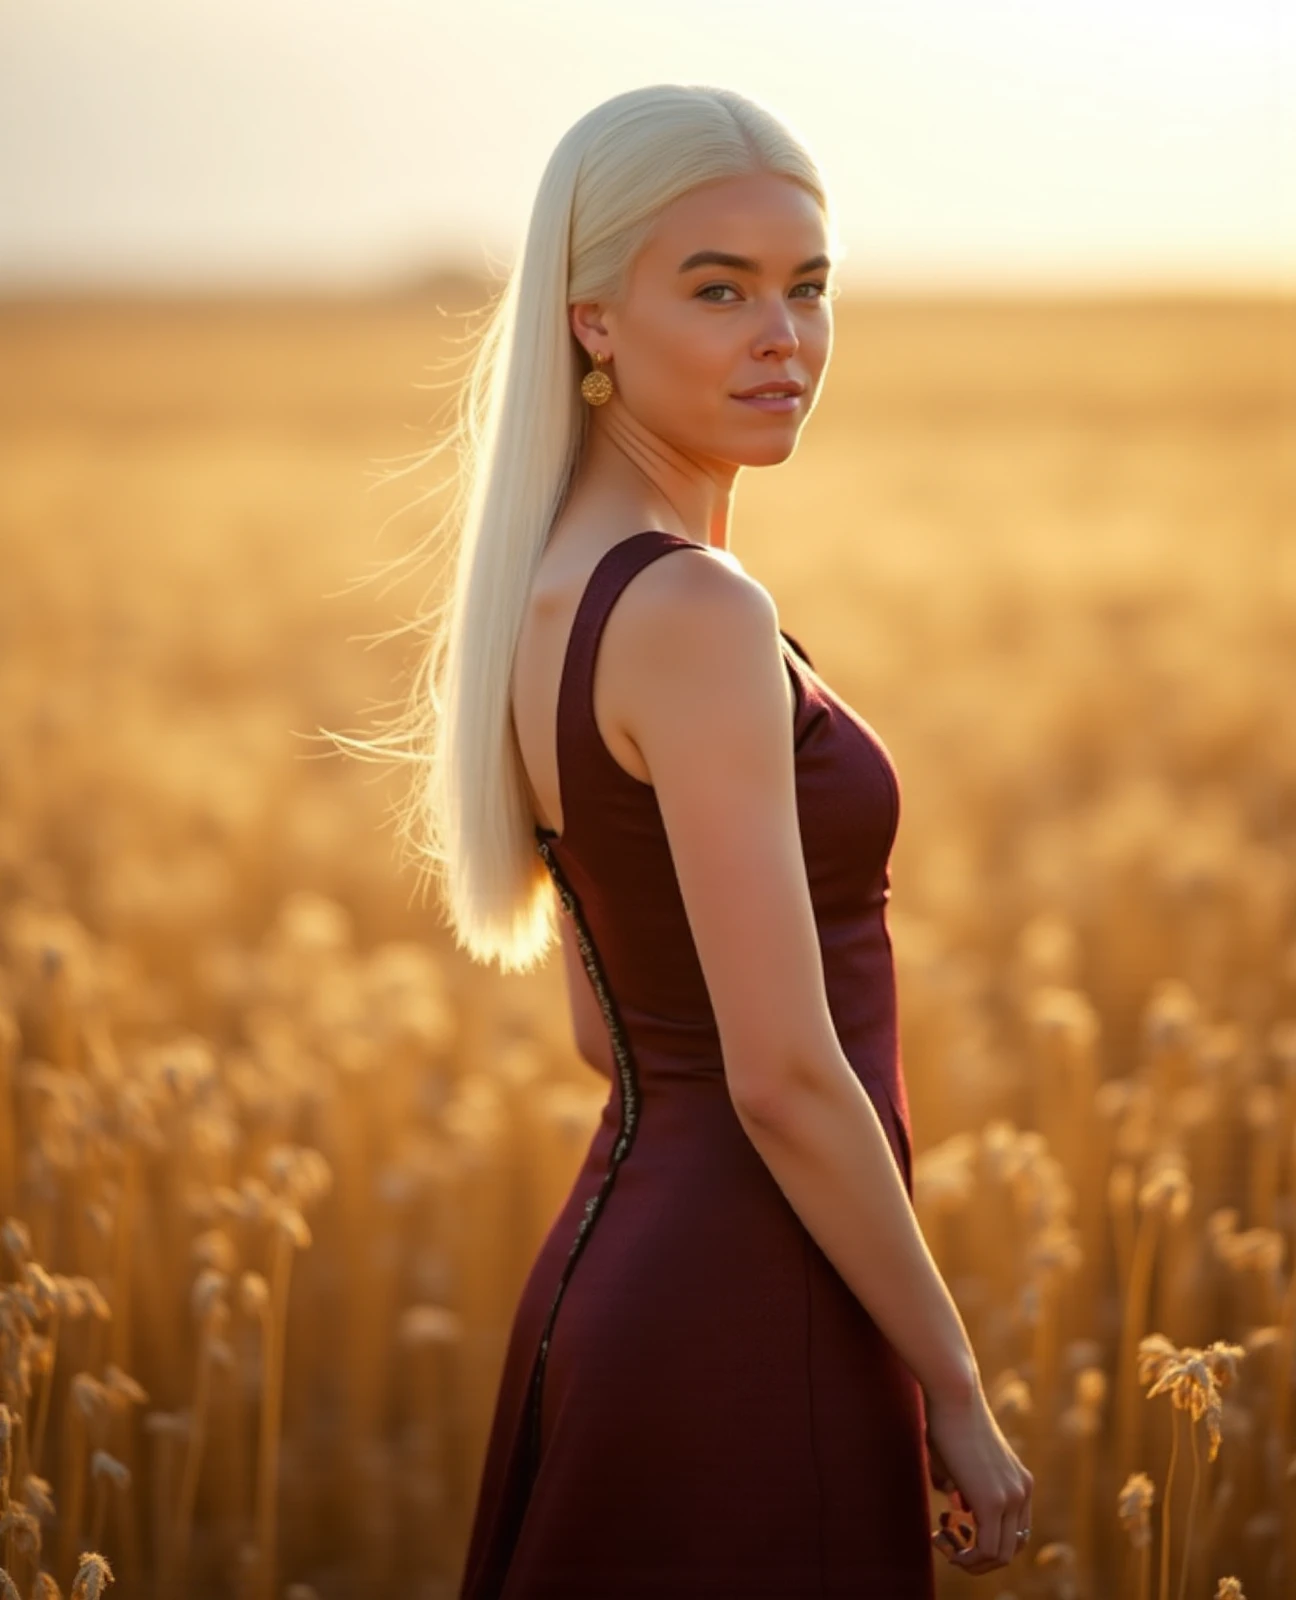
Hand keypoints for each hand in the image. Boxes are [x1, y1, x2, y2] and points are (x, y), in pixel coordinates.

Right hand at [924, 1386, 1033, 1575]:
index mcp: (1020, 1481)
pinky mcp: (993, 1501)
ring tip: (945, 1547)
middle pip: (1012, 1548)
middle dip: (980, 1557)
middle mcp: (1023, 1491)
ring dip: (973, 1561)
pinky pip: (988, 1549)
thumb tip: (959, 1507)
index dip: (987, 1540)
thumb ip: (965, 1487)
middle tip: (950, 1545)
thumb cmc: (950, 1419)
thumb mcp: (962, 1460)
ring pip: (1001, 1555)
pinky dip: (968, 1558)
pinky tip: (945, 1545)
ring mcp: (1012, 1497)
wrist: (954, 1394)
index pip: (1015, 1531)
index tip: (956, 1532)